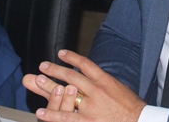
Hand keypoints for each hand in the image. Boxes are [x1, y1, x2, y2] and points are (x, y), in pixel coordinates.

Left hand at [22, 49, 146, 121]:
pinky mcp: (87, 121)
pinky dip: (52, 115)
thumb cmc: (131, 107)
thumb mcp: (119, 88)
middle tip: (43, 66)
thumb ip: (104, 82)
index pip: (85, 64)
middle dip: (55, 70)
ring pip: (66, 93)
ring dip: (49, 86)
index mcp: (105, 81)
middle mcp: (97, 91)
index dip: (72, 57)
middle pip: (72, 76)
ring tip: (37, 81)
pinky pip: (66, 117)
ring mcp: (91, 106)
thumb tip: (92, 76)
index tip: (61, 53)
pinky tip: (41, 112)